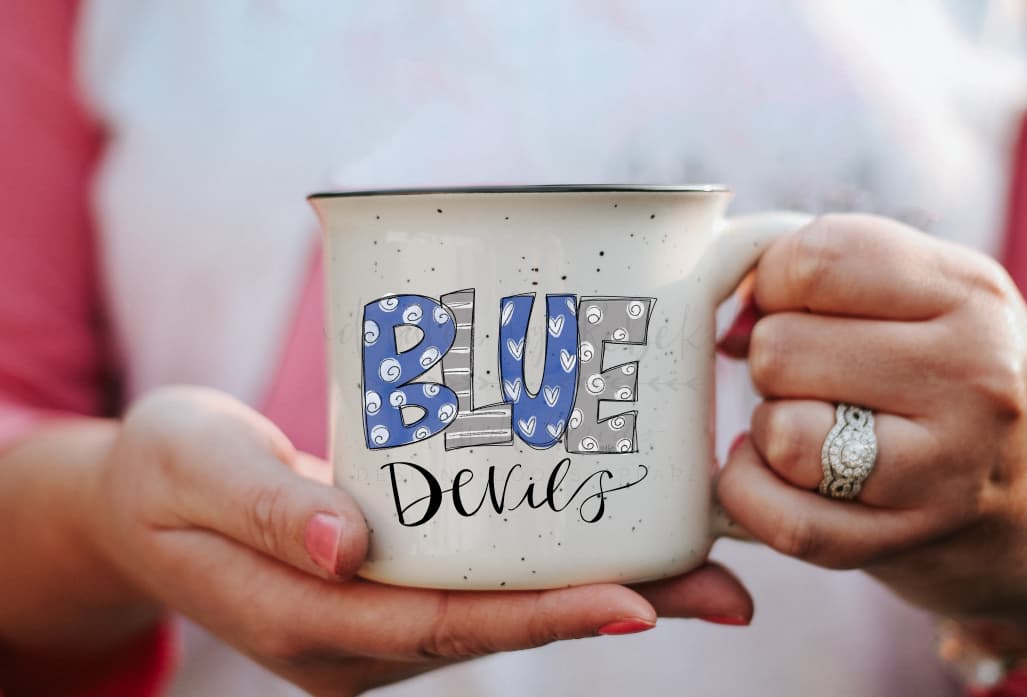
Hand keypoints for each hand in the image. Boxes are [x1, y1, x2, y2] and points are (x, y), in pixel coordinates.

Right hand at [86, 386, 751, 694]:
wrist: (143, 503)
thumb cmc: (164, 477)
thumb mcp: (194, 469)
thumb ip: (265, 508)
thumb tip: (349, 544)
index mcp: (308, 620)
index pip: (441, 627)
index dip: (540, 618)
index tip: (637, 601)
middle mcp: (356, 639)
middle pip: (498, 626)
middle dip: (610, 609)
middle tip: (721, 590)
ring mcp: (378, 622)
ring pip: (503, 610)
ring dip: (600, 590)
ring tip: (702, 565)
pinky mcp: (391, 588)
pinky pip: (483, 585)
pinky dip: (551, 568)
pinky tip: (613, 536)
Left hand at [717, 214, 1026, 650]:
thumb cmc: (946, 376)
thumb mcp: (926, 294)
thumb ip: (826, 274)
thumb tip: (727, 317)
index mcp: (969, 293)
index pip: (814, 260)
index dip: (773, 282)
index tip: (791, 306)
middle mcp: (973, 376)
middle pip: (779, 349)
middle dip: (771, 361)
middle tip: (811, 377)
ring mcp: (946, 467)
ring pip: (781, 434)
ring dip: (767, 429)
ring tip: (805, 424)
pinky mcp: (907, 538)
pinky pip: (784, 519)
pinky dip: (752, 494)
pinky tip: (773, 474)